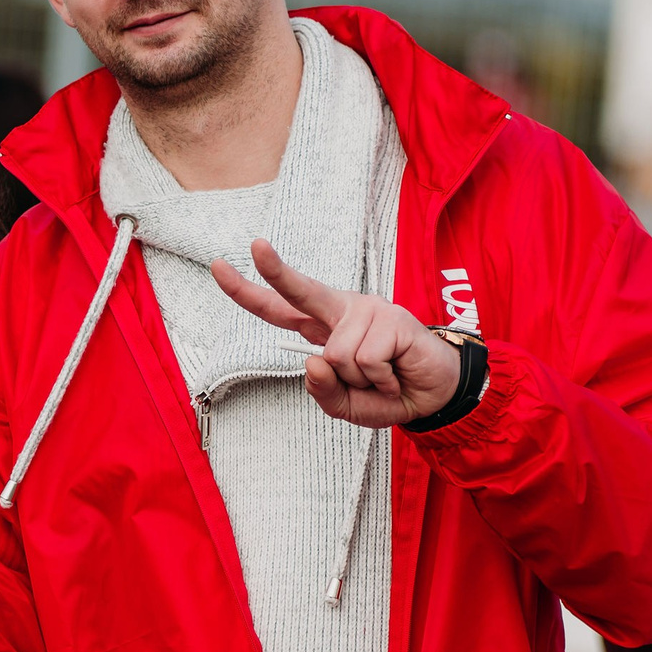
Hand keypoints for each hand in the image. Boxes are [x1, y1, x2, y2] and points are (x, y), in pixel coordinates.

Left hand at [211, 240, 460, 426]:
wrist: (433, 397)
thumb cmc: (386, 394)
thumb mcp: (344, 405)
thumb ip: (322, 390)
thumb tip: (313, 361)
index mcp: (322, 328)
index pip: (278, 307)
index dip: (247, 290)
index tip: (218, 266)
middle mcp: (341, 312)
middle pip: (301, 290)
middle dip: (276, 270)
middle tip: (256, 245)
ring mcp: (367, 311)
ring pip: (336, 354)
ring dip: (361, 381)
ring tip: (382, 378)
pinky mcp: (392, 318)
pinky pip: (365, 359)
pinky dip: (379, 380)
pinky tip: (394, 374)